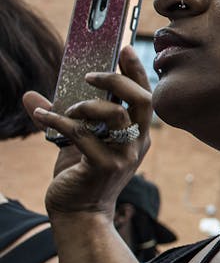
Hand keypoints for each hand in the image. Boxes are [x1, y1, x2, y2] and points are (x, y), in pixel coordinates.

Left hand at [23, 46, 151, 217]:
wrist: (80, 215)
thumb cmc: (81, 177)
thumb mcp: (74, 143)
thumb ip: (61, 118)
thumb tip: (31, 96)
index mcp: (137, 135)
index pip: (145, 96)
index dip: (136, 71)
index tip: (125, 48)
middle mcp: (136, 144)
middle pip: (141, 100)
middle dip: (117, 80)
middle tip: (91, 75)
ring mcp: (123, 156)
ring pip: (115, 115)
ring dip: (86, 105)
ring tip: (67, 108)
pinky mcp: (103, 167)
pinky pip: (81, 134)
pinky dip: (58, 120)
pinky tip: (42, 116)